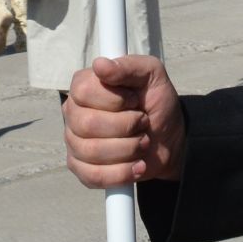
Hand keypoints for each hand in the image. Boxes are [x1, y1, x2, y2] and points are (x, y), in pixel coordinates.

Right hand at [63, 55, 186, 187]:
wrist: (169, 139)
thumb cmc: (156, 102)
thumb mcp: (152, 75)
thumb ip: (128, 66)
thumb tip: (100, 65)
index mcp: (84, 86)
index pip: (83, 92)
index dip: (115, 99)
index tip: (135, 100)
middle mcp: (73, 113)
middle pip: (87, 124)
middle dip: (125, 126)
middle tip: (143, 123)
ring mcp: (74, 142)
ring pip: (91, 151)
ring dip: (128, 149)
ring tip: (143, 143)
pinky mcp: (81, 168)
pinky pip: (93, 176)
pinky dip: (121, 173)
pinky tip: (138, 166)